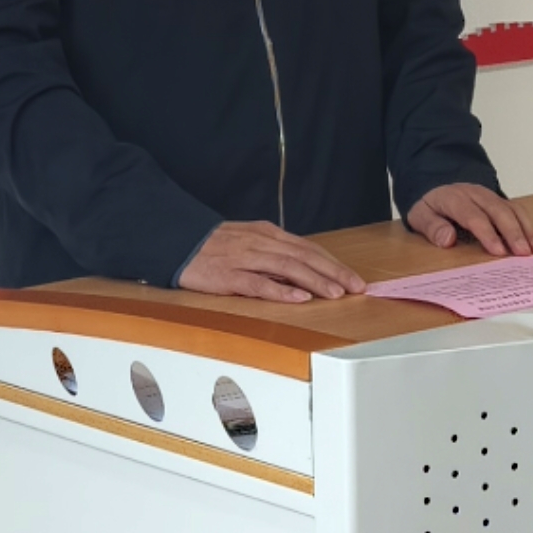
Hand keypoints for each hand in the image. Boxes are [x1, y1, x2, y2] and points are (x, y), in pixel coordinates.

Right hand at [178, 221, 370, 301]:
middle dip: (333, 272)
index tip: (353, 278)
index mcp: (266, 234)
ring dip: (315, 280)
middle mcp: (260, 243)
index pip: (307, 248)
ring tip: (336, 293)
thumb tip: (299, 272)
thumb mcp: (248, 242)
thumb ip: (273, 254)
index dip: (333, 263)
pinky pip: (260, 284)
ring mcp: (245, 258)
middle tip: (356, 287)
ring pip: (288, 268)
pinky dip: (281, 290)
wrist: (176, 241)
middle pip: (304, 256)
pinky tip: (299, 298)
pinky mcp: (229, 276)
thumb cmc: (212, 245)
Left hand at [403, 183, 532, 256]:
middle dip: (513, 232)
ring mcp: (492, 197)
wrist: (437, 185)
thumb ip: (432, 227)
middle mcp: (477, 195)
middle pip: (499, 211)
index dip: (487, 233)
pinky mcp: (502, 202)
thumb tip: (447, 240)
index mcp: (455, 198)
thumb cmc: (431, 206)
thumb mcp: (420, 215)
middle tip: (523, 253)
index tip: (499, 251)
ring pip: (513, 209)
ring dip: (528, 228)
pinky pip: (519, 211)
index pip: (473, 215)